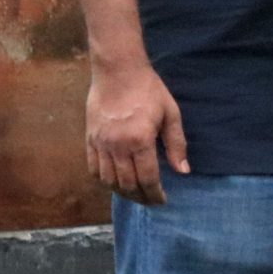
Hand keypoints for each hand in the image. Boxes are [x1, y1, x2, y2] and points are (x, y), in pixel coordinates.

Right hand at [86, 59, 187, 205]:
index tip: (163, 200)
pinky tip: (115, 183)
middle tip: (151, 201)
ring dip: (122, 192)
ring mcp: (100, 143)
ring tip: (135, 195)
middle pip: (127, 184)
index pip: (147, 178)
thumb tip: (183, 171)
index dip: (155, 194)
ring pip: (108, 180)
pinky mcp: (89, 139)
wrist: (118, 72)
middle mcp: (117, 146)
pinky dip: (104, 181)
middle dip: (140, 197)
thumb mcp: (170, 114)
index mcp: (140, 140)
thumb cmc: (149, 90)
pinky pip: (93, 168)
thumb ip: (176, 144)